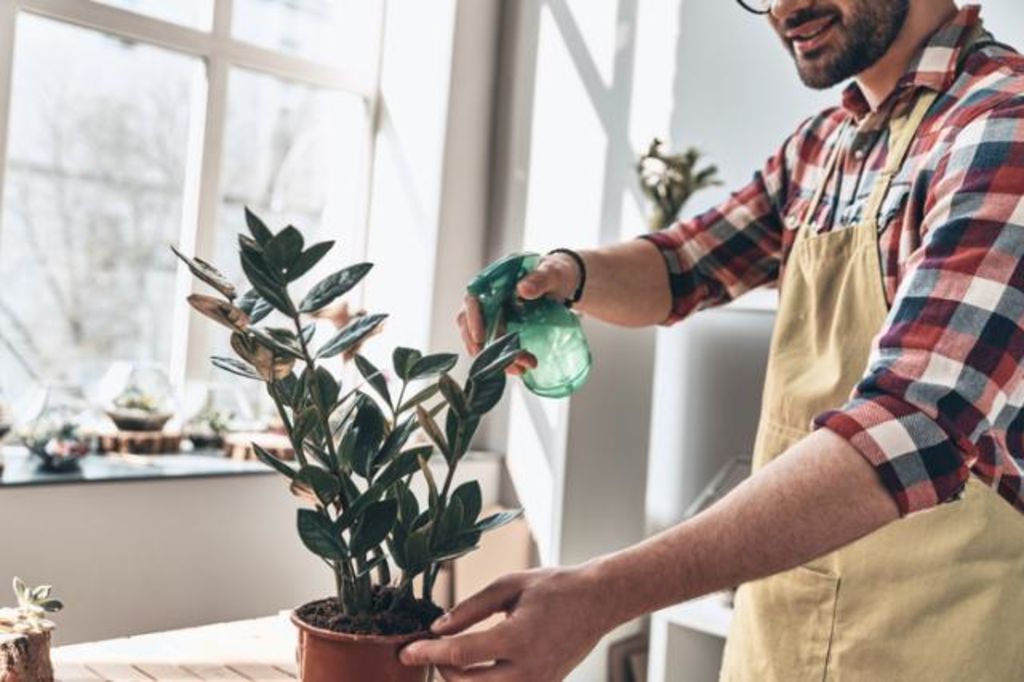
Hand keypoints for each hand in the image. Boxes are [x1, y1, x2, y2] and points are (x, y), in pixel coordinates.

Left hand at [400, 568, 609, 680]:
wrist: (599, 602)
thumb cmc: (555, 587)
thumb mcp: (510, 586)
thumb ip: (471, 607)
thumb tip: (438, 628)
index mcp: (518, 639)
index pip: (461, 655)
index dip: (427, 654)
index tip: (405, 651)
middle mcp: (528, 671)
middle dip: (441, 668)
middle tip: (430, 648)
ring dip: (460, 680)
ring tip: (452, 656)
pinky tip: (474, 665)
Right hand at [456, 253, 580, 375]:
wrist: (565, 285)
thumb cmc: (555, 274)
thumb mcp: (552, 273)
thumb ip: (539, 279)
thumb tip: (522, 290)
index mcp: (494, 282)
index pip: (472, 299)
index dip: (472, 319)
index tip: (481, 338)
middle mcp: (488, 299)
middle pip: (472, 325)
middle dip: (485, 347)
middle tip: (502, 363)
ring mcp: (494, 316)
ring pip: (484, 340)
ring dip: (497, 358)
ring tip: (520, 369)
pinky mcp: (503, 329)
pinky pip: (497, 347)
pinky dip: (505, 360)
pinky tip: (521, 368)